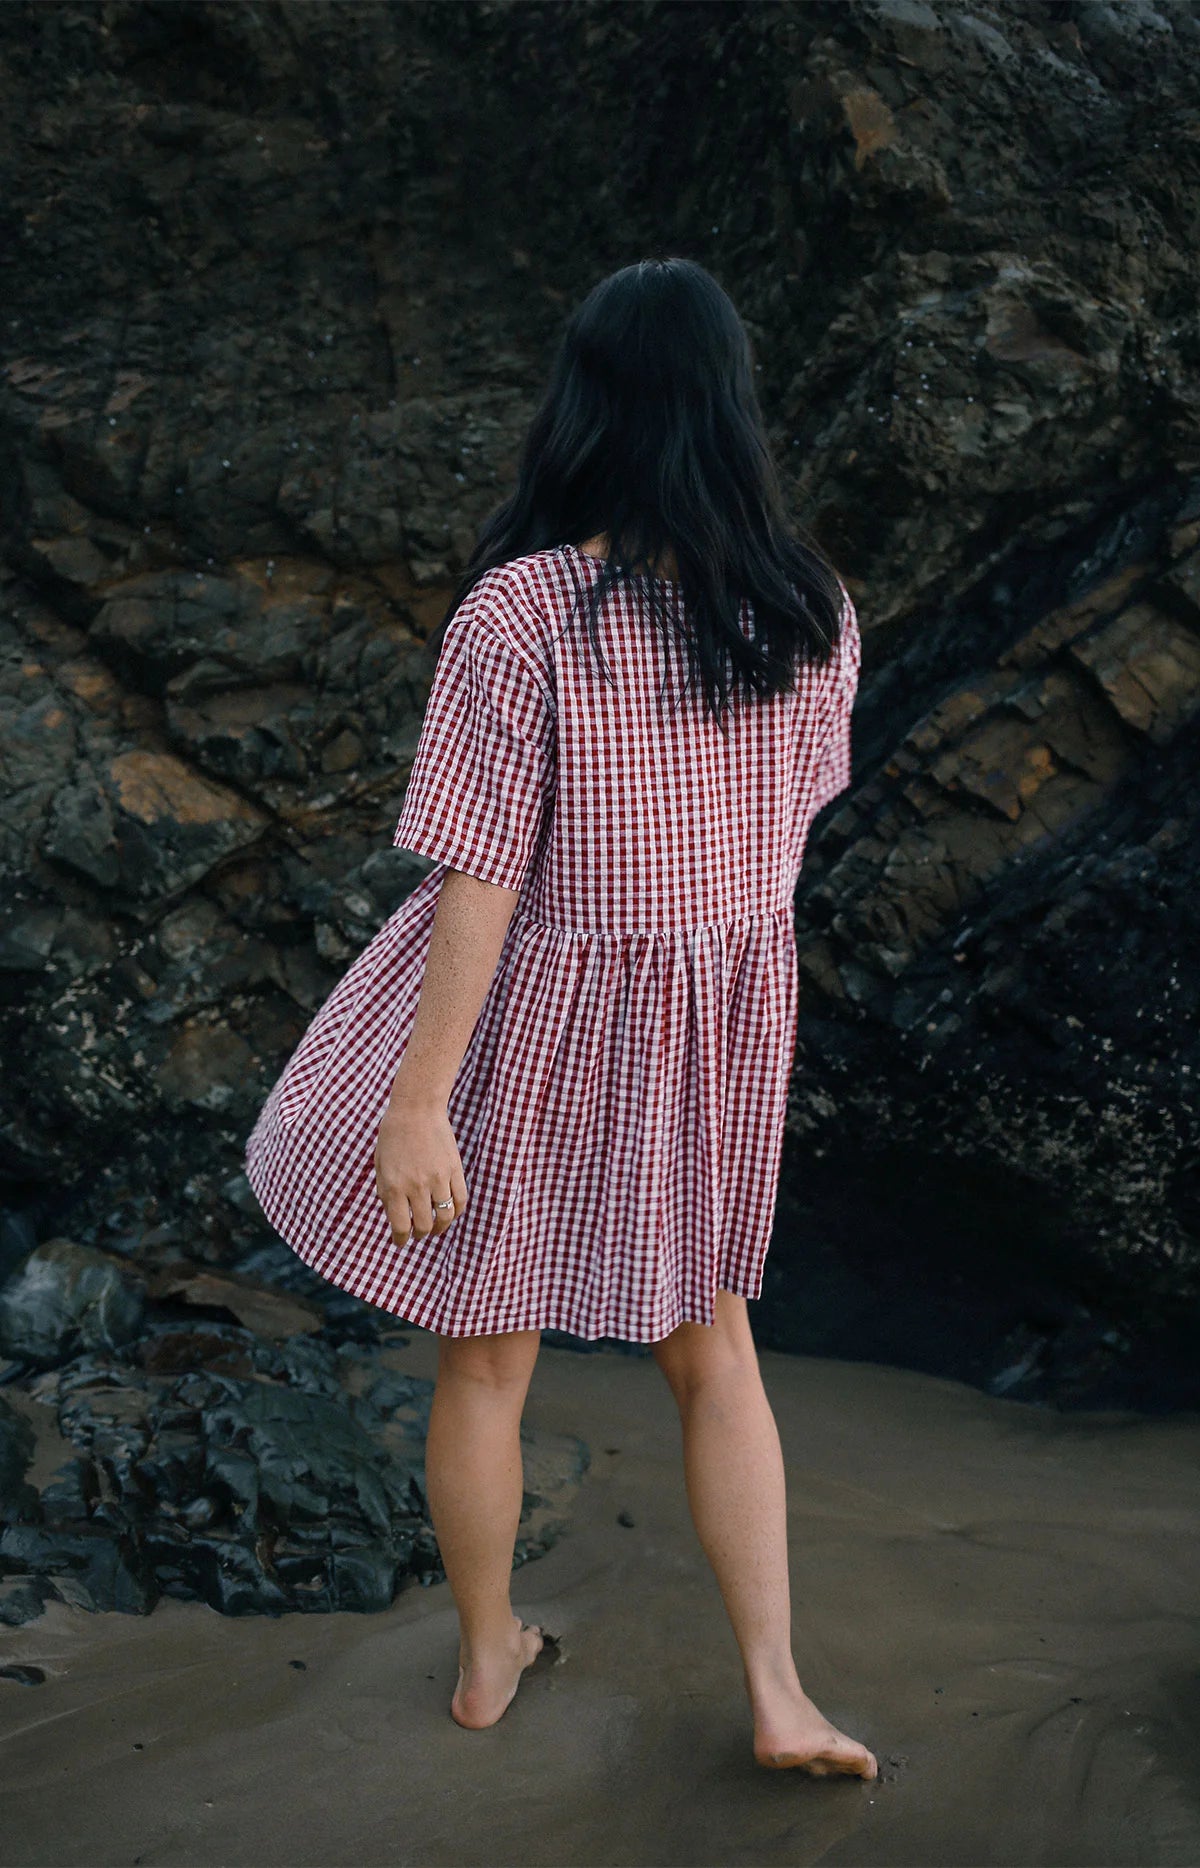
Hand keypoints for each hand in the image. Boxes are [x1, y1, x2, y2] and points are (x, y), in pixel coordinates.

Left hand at [374, 1089, 467, 1245]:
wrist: (416, 1108)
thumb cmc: (392, 1135)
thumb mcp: (380, 1165)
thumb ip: (385, 1192)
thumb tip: (394, 1216)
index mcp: (393, 1186)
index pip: (401, 1226)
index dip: (401, 1240)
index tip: (401, 1242)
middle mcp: (416, 1187)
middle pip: (424, 1225)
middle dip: (420, 1234)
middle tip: (418, 1233)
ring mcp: (438, 1179)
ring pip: (444, 1217)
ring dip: (439, 1228)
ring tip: (435, 1228)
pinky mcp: (454, 1170)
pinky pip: (460, 1200)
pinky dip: (456, 1212)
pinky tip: (450, 1213)